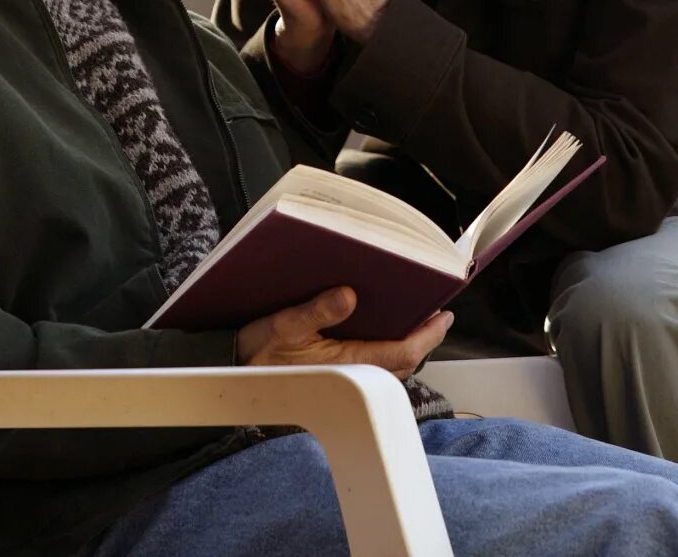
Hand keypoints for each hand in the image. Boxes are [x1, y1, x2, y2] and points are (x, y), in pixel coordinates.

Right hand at [235, 286, 453, 377]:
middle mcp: (351, 376)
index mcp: (346, 364)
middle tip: (437, 312)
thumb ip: (316, 311)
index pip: (402, 352)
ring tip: (416, 318)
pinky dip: (387, 350)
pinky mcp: (337, 379)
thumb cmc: (257, 352)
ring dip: (406, 345)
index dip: (428, 335)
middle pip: (403, 362)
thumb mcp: (282, 324)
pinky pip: (373, 366)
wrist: (233, 377)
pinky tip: (383, 331)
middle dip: (423, 338)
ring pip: (390, 366)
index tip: (444, 315)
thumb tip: (349, 295)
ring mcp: (346, 380)